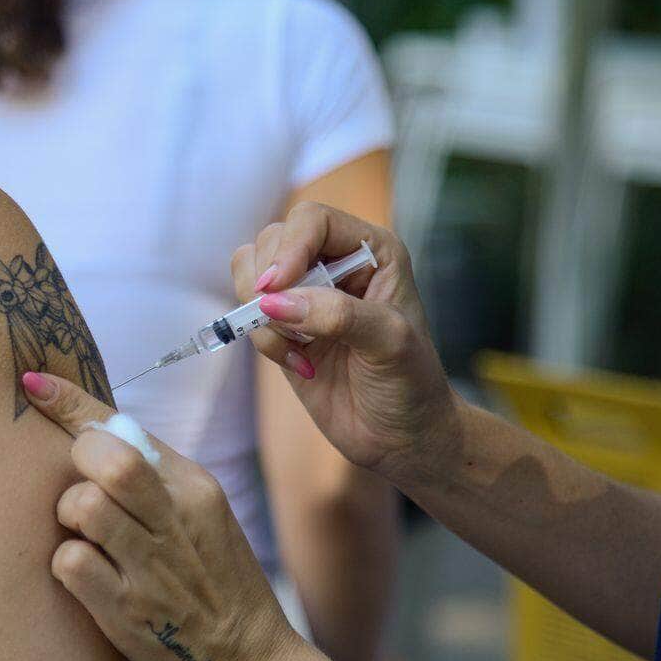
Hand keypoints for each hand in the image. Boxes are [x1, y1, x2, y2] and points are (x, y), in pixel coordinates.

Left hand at [21, 372, 336, 660]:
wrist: (247, 656)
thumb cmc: (216, 577)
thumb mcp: (203, 515)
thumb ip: (157, 476)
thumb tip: (95, 430)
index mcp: (196, 488)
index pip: (128, 428)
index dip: (72, 401)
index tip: (33, 383)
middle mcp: (177, 521)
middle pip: (107, 459)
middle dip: (78, 460)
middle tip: (81, 481)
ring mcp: (152, 568)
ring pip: (82, 505)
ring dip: (69, 514)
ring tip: (86, 530)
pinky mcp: (127, 612)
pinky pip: (69, 562)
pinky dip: (67, 563)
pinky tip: (87, 572)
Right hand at [232, 202, 460, 472]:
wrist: (403, 438)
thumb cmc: (411, 385)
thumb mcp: (389, 343)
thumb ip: (337, 315)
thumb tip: (274, 302)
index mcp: (372, 251)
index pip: (313, 221)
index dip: (290, 247)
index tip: (276, 288)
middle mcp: (336, 264)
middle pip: (273, 240)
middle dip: (268, 282)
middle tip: (287, 324)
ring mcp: (306, 296)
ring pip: (251, 272)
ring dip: (260, 312)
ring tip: (297, 346)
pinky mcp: (285, 328)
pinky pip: (248, 315)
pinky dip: (261, 338)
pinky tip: (299, 363)